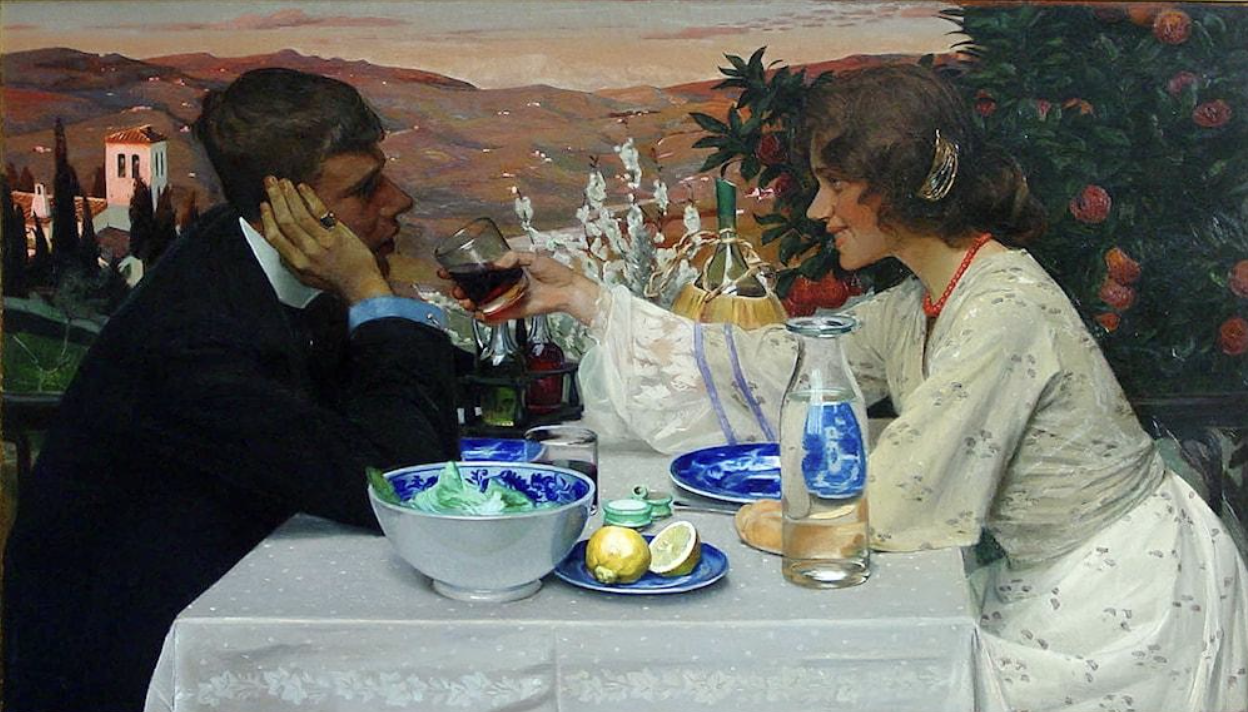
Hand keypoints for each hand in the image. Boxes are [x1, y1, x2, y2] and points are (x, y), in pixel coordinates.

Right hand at [260, 177, 390, 303]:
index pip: (274, 236)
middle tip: (270, 182)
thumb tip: (279, 242)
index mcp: (296, 263)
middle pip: (285, 220)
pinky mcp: (338, 234)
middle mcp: (307, 252)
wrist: (360, 284)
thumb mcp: (306, 277)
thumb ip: (291, 261)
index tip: (263, 204)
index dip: (267, 218)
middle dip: (275, 198)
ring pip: (300, 214)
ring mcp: (323, 242)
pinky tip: (302, 188)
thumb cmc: (334, 281)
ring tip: (283, 181)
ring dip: (289, 194)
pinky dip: (309, 198)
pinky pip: (319, 211)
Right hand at [440, 251, 600, 324]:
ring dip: (469, 304)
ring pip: (480, 304)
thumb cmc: (554, 272)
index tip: (446, 271)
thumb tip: (497, 261)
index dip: (460, 272)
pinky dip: (485, 318)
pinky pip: (494, 318)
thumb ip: (514, 257)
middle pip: (474, 289)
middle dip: (460, 290)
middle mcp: (502, 285)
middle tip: (456, 290)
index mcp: (504, 270)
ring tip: (466, 302)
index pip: (477, 271)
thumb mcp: (533, 257)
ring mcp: (506, 299)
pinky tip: (480, 314)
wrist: (568, 290)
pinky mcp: (512, 312)